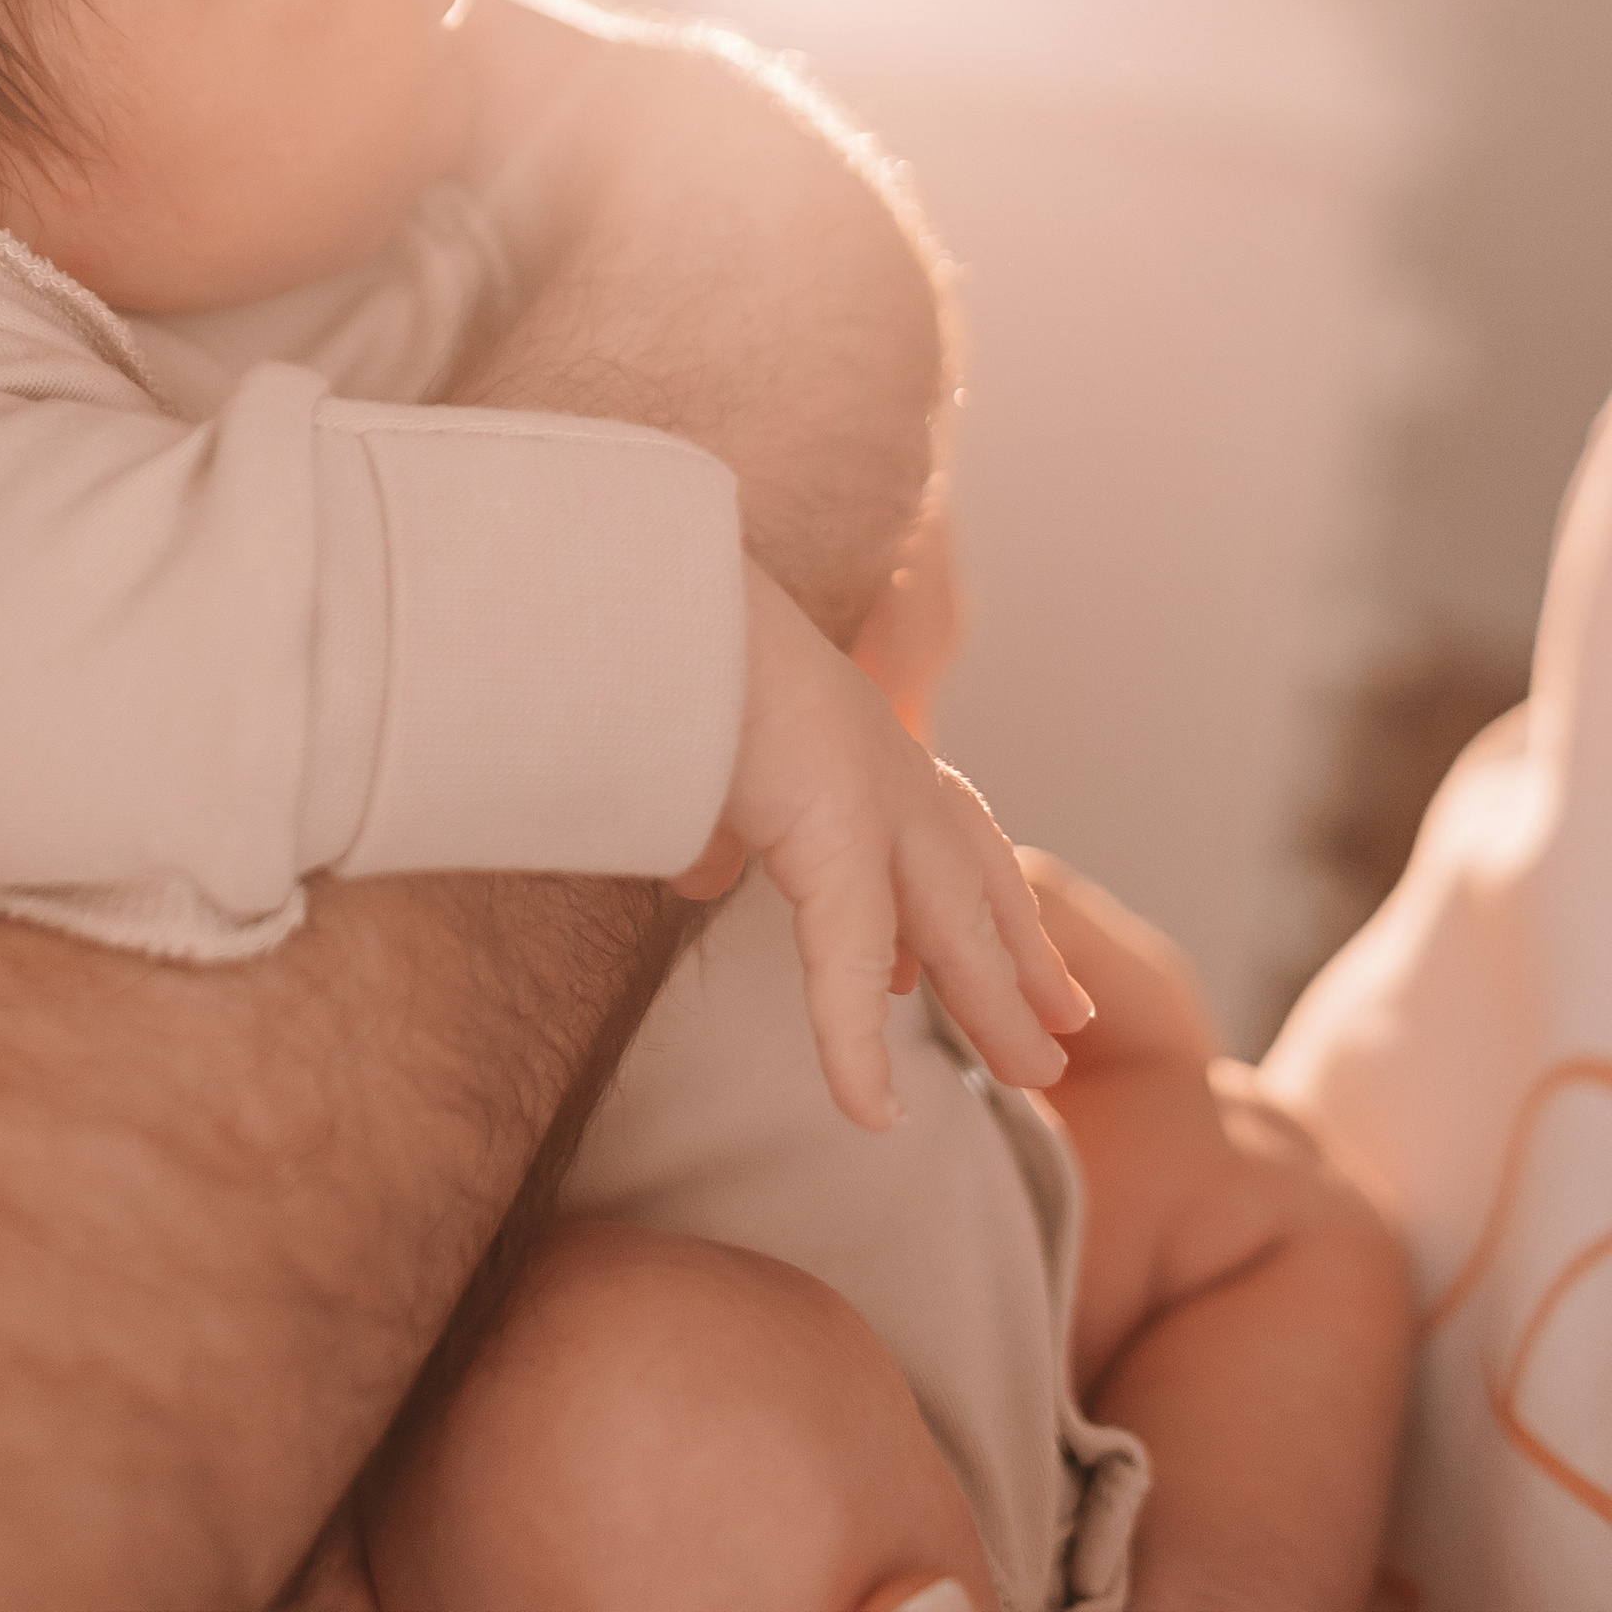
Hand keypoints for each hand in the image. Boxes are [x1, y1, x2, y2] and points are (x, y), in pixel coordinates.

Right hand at [675, 561, 1092, 1131]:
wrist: (637, 586)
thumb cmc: (650, 647)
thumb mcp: (694, 744)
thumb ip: (717, 816)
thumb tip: (707, 871)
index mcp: (847, 735)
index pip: (943, 829)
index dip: (986, 897)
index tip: (1014, 964)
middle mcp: (876, 756)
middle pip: (972, 881)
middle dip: (1018, 958)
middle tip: (1063, 1034)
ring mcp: (864, 788)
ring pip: (951, 922)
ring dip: (990, 1000)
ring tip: (1035, 1078)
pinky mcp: (830, 827)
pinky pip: (846, 961)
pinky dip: (854, 1045)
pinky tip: (871, 1115)